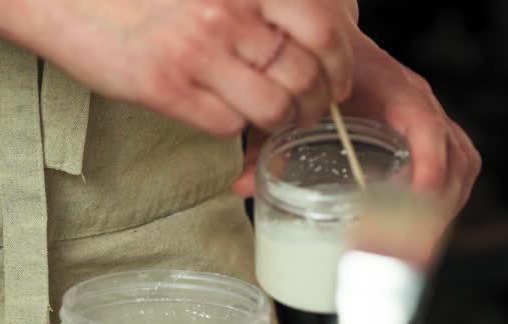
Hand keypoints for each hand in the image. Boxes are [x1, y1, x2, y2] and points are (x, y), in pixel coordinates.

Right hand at [0, 0, 356, 136]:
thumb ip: (256, 1)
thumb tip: (312, 28)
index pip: (324, 26)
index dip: (341, 60)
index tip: (338, 75)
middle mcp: (228, 12)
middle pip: (306, 73)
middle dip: (320, 101)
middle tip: (315, 108)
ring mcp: (197, 53)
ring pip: (275, 107)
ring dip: (284, 122)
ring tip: (277, 120)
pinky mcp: (166, 89)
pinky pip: (227, 124)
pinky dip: (237, 127)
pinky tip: (228, 116)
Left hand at [233, 32, 480, 222]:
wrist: (335, 48)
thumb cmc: (321, 73)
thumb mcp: (295, 105)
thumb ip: (268, 145)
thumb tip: (243, 184)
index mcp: (395, 92)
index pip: (426, 126)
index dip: (429, 164)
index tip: (419, 199)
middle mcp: (421, 106)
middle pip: (457, 155)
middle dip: (439, 203)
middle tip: (412, 242)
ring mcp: (430, 123)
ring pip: (462, 164)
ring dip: (445, 206)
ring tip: (418, 245)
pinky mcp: (430, 139)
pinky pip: (456, 168)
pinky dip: (445, 200)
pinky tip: (422, 229)